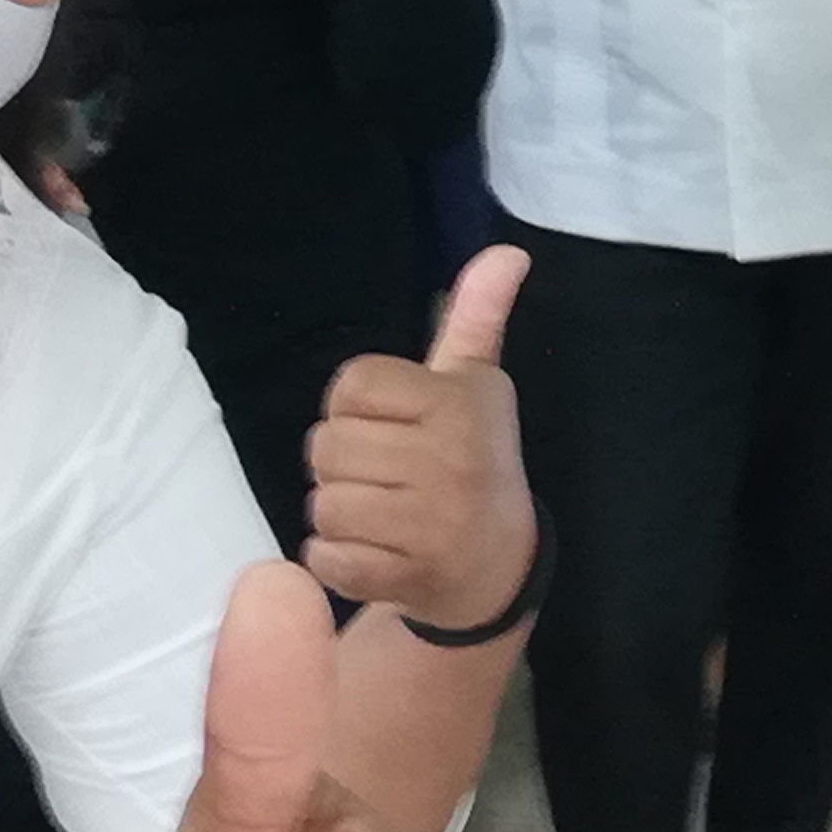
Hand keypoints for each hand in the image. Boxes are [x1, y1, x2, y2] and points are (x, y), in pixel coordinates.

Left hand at [303, 245, 533, 628]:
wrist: (499, 564)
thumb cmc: (473, 457)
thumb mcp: (477, 384)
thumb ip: (478, 316)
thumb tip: (507, 252)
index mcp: (456, 405)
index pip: (351, 385)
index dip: (355, 405)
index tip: (390, 424)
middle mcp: (448, 460)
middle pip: (328, 445)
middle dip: (343, 462)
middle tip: (383, 475)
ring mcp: (430, 525)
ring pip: (324, 504)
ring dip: (338, 513)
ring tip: (379, 514)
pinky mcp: (409, 578)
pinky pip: (327, 559)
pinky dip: (334, 560)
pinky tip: (372, 552)